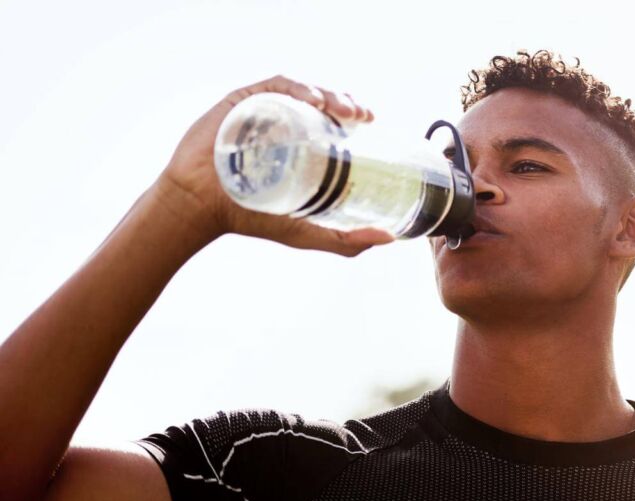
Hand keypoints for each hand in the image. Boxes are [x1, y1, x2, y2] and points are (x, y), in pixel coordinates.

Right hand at [154, 75, 393, 256]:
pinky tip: (313, 100)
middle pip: (323, 102)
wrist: (202, 208)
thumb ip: (347, 240)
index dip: (357, 115)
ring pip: (303, 90)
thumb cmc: (253, 218)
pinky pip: (272, 86)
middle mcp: (284, 122)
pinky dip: (296, 88)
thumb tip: (390, 239)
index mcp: (301, 143)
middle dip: (347, 102)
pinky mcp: (241, 101)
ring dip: (329, 93)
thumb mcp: (307, 232)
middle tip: (362, 116)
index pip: (335, 121)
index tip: (373, 121)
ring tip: (345, 111)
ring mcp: (263, 110)